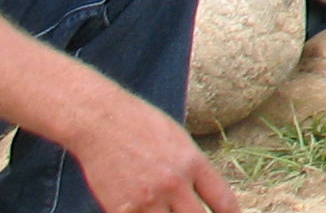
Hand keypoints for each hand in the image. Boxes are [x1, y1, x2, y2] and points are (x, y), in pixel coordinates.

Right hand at [72, 101, 238, 212]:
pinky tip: (148, 212)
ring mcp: (147, 199)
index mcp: (193, 163)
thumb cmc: (143, 126)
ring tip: (171, 212)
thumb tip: (204, 194)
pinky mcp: (121, 210)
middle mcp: (174, 183)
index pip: (222, 200)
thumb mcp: (180, 141)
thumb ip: (193, 169)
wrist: (103, 122)